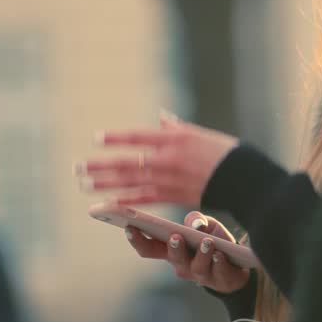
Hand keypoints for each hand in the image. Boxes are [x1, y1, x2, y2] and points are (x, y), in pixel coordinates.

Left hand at [77, 112, 237, 206]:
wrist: (242, 177)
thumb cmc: (224, 152)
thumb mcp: (199, 134)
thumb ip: (176, 127)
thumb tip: (161, 117)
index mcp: (174, 138)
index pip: (137, 136)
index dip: (116, 138)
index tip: (97, 139)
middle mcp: (168, 158)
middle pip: (127, 162)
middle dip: (100, 165)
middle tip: (79, 167)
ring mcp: (169, 178)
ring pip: (130, 182)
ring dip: (105, 183)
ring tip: (84, 184)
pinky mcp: (173, 196)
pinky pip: (144, 199)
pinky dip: (125, 201)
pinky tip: (108, 204)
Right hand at [124, 211, 251, 293]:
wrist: (238, 265)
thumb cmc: (213, 242)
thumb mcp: (205, 224)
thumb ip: (196, 218)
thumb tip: (195, 224)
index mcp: (172, 251)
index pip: (149, 247)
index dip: (137, 239)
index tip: (129, 227)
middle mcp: (182, 265)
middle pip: (172, 258)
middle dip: (173, 248)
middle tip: (175, 237)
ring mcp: (200, 275)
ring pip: (197, 267)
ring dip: (201, 254)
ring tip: (206, 241)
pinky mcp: (221, 280)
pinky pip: (218, 272)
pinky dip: (219, 262)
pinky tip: (220, 254)